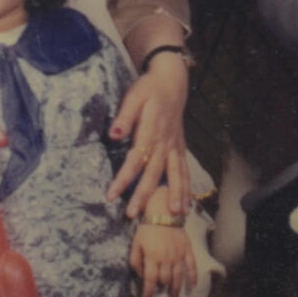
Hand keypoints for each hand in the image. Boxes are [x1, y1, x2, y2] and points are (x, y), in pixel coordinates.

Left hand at [107, 53, 189, 216]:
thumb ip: (125, 116)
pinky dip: (186, 188)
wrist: (172, 81)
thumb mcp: (134, 96)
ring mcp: (175, 146)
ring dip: (174, 195)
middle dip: (144, 195)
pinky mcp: (180, 147)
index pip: (135, 159)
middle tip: (132, 214)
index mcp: (151, 130)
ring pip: (176, 174)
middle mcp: (165, 141)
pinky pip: (184, 170)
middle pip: (154, 172)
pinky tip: (185, 204)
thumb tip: (114, 135)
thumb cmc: (149, 89)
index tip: (111, 195)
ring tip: (173, 215)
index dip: (123, 178)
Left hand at [129, 199, 195, 296]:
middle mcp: (166, 258)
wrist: (164, 210)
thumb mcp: (136, 243)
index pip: (150, 281)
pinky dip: (193, 277)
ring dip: (176, 288)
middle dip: (160, 287)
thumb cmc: (147, 226)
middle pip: (164, 280)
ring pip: (178, 276)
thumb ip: (135, 260)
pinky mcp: (187, 249)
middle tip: (158, 291)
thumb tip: (140, 275)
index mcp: (152, 257)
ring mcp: (178, 254)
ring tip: (174, 296)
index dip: (148, 292)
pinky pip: (192, 266)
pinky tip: (192, 286)